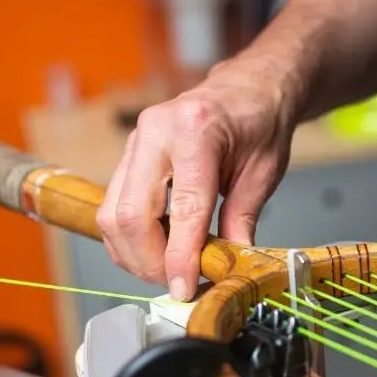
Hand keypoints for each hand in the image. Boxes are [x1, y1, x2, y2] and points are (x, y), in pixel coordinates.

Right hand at [97, 59, 297, 299]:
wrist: (246, 88)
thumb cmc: (258, 121)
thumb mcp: (264, 172)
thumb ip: (242, 220)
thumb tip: (228, 267)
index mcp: (197, 132)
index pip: (182, 209)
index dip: (179, 257)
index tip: (185, 288)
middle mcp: (157, 132)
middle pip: (130, 215)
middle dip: (149, 261)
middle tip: (176, 283)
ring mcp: (137, 141)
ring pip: (112, 214)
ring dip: (134, 254)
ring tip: (166, 270)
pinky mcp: (129, 153)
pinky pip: (114, 205)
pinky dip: (129, 237)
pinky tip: (154, 249)